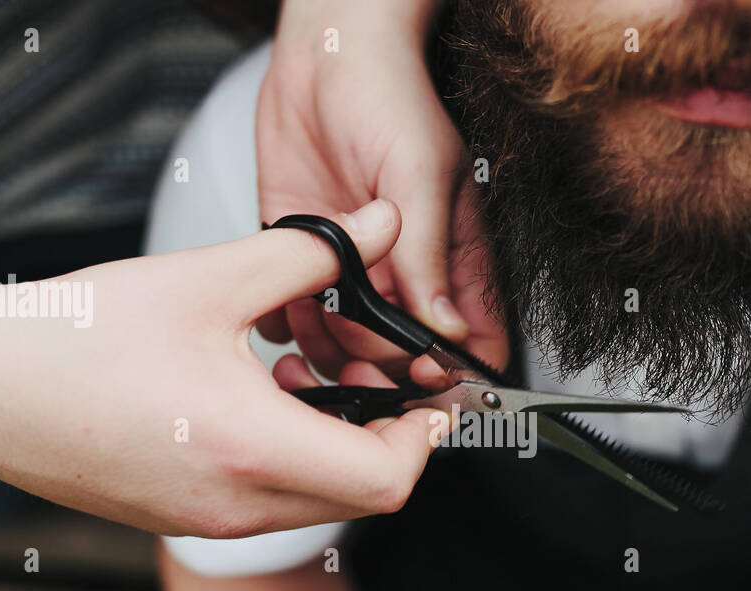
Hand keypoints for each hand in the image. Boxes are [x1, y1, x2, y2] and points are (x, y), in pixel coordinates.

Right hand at [0, 200, 447, 536]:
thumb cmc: (77, 337)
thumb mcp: (208, 278)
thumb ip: (310, 255)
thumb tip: (380, 228)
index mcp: (252, 449)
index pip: (387, 480)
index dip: (426, 439)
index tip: (431, 395)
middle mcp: (237, 504)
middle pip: (362, 496)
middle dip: (391, 439)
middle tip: (383, 376)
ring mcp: (209, 520)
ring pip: (317, 501)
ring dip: (338, 444)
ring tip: (304, 374)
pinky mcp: (184, 519)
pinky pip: (269, 502)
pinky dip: (291, 457)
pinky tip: (256, 396)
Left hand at [256, 0, 506, 381]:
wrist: (322, 53)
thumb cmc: (390, 95)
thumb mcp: (421, 174)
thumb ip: (431, 256)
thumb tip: (447, 328)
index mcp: (452, 259)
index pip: (467, 341)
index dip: (449, 371)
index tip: (421, 377)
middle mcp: (404, 273)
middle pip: (399, 356)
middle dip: (377, 366)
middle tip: (352, 352)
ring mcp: (353, 270)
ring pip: (345, 346)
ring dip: (326, 351)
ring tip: (311, 326)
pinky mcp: (305, 258)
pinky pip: (295, 317)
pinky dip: (285, 326)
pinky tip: (283, 304)